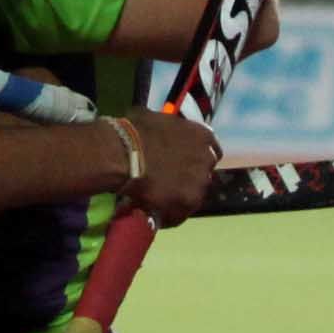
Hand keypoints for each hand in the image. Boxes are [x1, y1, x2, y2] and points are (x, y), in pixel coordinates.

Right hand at [125, 105, 219, 224]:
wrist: (122, 154)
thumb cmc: (133, 131)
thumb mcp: (151, 118)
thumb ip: (165, 128)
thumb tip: (159, 132)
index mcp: (201, 135)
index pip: (211, 148)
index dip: (197, 155)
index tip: (185, 160)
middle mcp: (207, 158)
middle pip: (203, 172)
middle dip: (189, 175)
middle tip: (167, 178)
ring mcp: (200, 182)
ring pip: (192, 193)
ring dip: (178, 195)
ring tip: (157, 198)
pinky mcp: (188, 202)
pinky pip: (180, 212)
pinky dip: (168, 214)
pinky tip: (152, 212)